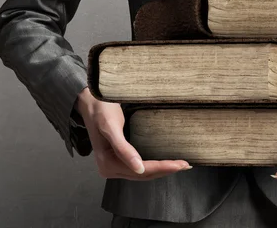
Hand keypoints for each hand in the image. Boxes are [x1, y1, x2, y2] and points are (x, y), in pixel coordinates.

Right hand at [76, 87, 191, 180]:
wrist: (90, 101)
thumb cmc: (100, 110)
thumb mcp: (111, 126)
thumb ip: (123, 149)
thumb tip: (139, 169)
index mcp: (108, 164)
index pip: (142, 170)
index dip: (162, 168)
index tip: (181, 164)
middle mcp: (110, 169)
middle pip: (144, 174)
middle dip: (165, 170)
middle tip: (186, 165)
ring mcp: (114, 165)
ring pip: (143, 173)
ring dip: (161, 170)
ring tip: (180, 165)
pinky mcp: (118, 158)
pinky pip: (139, 166)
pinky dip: (153, 166)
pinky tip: (165, 162)